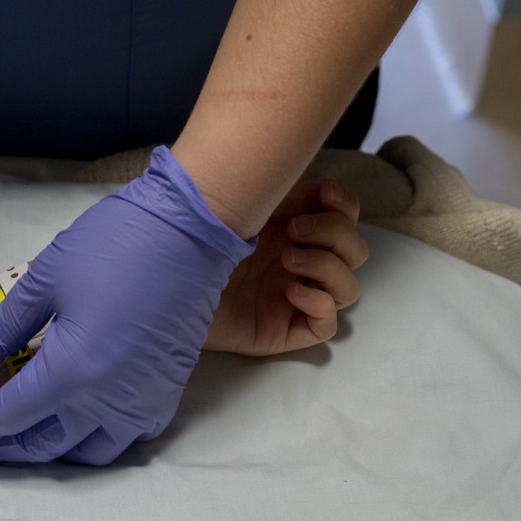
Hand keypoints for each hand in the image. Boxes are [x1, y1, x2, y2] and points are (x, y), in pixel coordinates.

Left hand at [0, 147, 254, 464]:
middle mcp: (106, 402)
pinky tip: (78, 419)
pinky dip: (95, 439)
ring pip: (87, 453)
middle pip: (43, 445)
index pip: (6, 417)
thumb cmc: (116, 245)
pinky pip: (126, 437)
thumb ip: (10, 325)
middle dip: (1, 448)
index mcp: (70, 373)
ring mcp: (141, 403)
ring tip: (23, 434)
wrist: (190, 232)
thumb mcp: (45, 278)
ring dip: (50, 451)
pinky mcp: (165, 394)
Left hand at [204, 181, 366, 355]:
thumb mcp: (243, 209)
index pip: (346, 219)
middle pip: (355, 251)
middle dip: (333, 234)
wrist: (165, 283)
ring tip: (287, 261)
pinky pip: (327, 324)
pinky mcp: (286, 330)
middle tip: (292, 231)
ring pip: (348, 288)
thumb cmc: (196, 245)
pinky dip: (319, 303)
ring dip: (326, 266)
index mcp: (294, 232)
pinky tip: (290, 290)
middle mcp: (301, 264)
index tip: (325, 196)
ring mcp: (296, 298)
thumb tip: (322, 190)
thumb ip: (282, 194)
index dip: (346, 206)